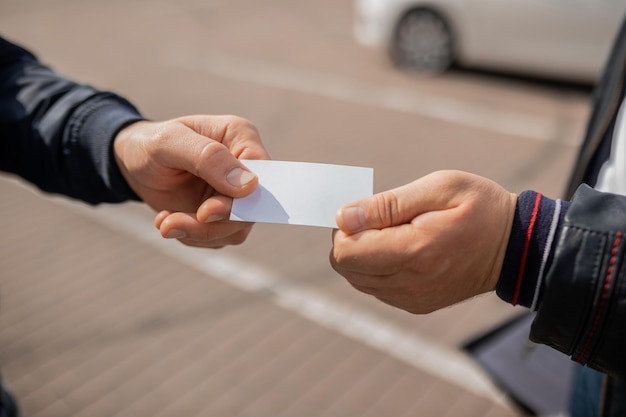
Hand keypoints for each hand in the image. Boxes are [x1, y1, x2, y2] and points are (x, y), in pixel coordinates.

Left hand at [113, 115, 269, 247]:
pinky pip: (218, 238)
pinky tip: (167, 220)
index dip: (242, 198)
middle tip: (173, 225)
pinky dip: (191, 236)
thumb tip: (249, 186)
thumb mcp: (169, 142)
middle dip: (214, 223)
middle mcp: (245, 167)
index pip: (262, 172)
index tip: (206, 211)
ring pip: (236, 229)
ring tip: (165, 223)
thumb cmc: (151, 143)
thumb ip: (208, 158)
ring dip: (199, 233)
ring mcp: (235, 195)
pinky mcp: (222, 217)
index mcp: (241, 138)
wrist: (132, 163)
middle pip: (251, 208)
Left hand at [330, 170, 516, 313]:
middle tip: (380, 220)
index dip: (345, 228)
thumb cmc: (479, 207)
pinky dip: (379, 269)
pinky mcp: (417, 305)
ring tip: (396, 234)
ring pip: (358, 280)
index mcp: (415, 251)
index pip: (345, 252)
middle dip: (351, 241)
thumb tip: (343, 217)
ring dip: (365, 255)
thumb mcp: (439, 188)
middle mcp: (410, 283)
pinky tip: (404, 251)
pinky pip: (378, 289)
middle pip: (346, 268)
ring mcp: (413, 298)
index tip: (366, 211)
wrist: (516, 248)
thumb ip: (386, 205)